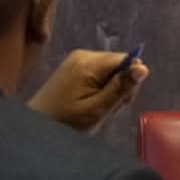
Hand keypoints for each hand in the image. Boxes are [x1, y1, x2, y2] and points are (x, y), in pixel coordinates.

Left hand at [27, 49, 147, 132]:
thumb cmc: (66, 120)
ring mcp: (77, 61)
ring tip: (93, 108)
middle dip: (118, 88)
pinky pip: (99, 76)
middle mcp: (84, 55)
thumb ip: (121, 88)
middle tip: (103, 108)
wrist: (36, 124)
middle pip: (120, 66)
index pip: (128, 60)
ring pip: (111, 72)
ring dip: (109, 92)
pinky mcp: (73, 68)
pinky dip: (99, 91)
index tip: (118, 100)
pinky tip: (88, 104)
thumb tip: (143, 67)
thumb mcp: (97, 108)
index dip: (129, 81)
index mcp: (89, 62)